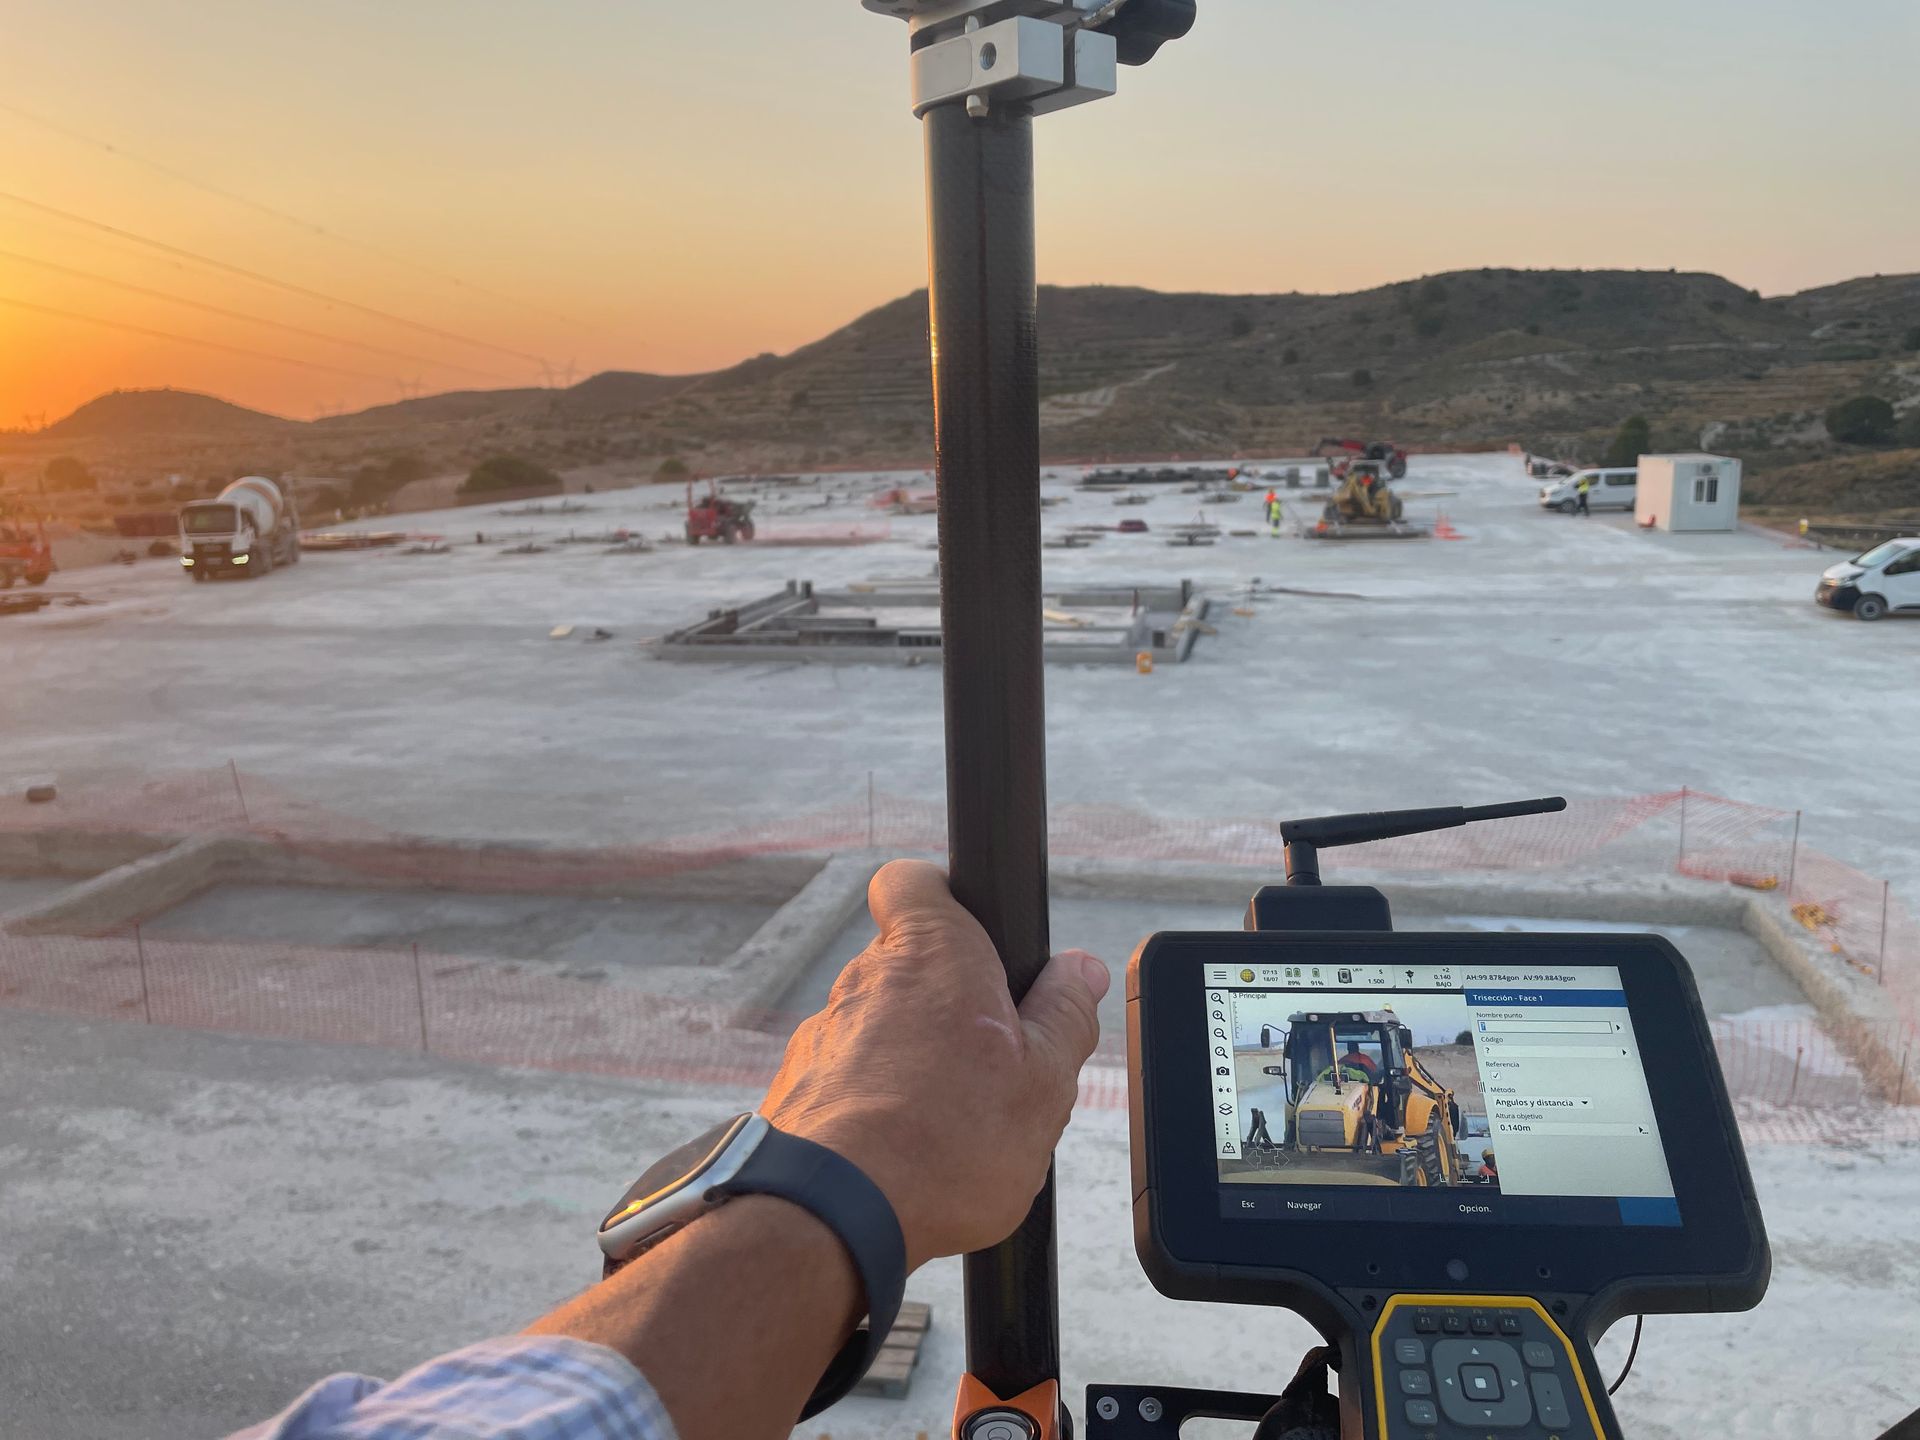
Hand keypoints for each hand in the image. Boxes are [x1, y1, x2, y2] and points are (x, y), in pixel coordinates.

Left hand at [760, 860, 1108, 1268]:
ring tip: (947, 1118)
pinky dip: (874, 1097)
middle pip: (907, 960)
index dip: (942, 898)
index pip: (913, 879)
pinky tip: (904, 1148)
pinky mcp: (799, 1084)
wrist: (835, 1215)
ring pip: (878, 1022)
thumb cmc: (948, 1142)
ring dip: (909, 1053)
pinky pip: (847, 1073)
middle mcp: (868, 977)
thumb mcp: (1045, 1082)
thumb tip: (1081, 970)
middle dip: (945, 998)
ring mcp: (825, 1030)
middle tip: (987, 1057)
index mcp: (934, 953)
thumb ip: (1066, 1014)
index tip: (976, 936)